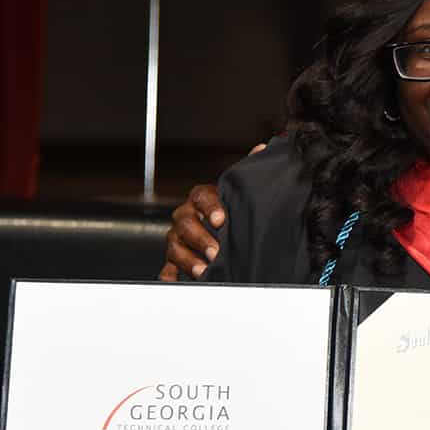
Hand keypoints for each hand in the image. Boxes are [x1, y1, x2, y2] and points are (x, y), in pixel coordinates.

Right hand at [157, 144, 267, 280]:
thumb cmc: (228, 209)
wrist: (220, 228)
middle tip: (216, 251)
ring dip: (187, 259)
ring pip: (175, 246)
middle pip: (184, 224)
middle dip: (199, 238)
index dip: (210, 207)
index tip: (222, 219)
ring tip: (203, 271)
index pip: (202, 197)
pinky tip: (176, 281)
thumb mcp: (238, 191)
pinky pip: (167, 268)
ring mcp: (178, 239)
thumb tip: (262, 148)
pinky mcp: (174, 260)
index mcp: (201, 199)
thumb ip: (248, 171)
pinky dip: (171, 276)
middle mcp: (186, 217)